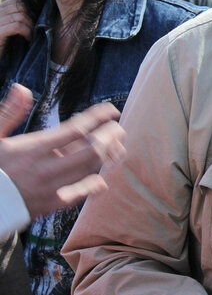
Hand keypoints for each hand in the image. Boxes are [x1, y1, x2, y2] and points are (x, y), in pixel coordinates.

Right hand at [0, 0, 32, 56]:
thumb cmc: (6, 44)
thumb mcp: (13, 28)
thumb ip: (20, 18)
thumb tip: (40, 9)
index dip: (30, 7)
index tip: (36, 18)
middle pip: (21, 6)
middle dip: (32, 17)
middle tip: (35, 28)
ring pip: (21, 16)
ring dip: (30, 26)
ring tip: (31, 36)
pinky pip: (17, 27)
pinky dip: (26, 33)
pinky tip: (28, 40)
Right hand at [0, 84, 126, 217]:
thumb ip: (9, 112)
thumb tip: (22, 89)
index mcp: (33, 149)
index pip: (75, 129)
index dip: (97, 118)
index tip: (111, 110)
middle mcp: (45, 168)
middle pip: (90, 150)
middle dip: (108, 137)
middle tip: (118, 128)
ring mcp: (49, 188)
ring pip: (88, 170)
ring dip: (106, 157)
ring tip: (117, 147)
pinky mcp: (48, 205)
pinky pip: (78, 195)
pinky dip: (92, 186)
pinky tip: (102, 179)